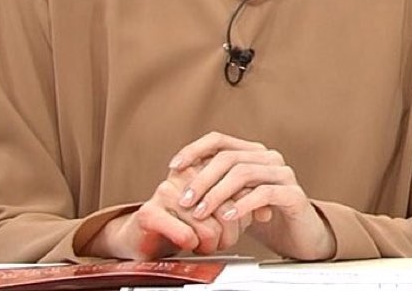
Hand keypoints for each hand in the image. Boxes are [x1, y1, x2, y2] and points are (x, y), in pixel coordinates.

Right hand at [84, 162, 251, 258]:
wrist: (145, 235)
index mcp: (200, 167)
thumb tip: (266, 209)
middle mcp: (183, 175)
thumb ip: (240, 203)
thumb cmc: (184, 221)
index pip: (236, 186)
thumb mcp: (217, 209)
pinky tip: (188, 243)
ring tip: (205, 244)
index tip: (239, 223)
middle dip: (229, 232)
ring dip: (211, 243)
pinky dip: (192, 244)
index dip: (242, 210)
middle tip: (223, 241)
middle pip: (225, 207)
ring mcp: (166, 192)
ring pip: (208, 225)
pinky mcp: (150, 212)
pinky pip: (186, 234)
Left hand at [169, 132, 335, 260]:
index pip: (219, 140)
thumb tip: (177, 179)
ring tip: (201, 212)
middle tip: (184, 200)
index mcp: (252, 152)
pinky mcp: (293, 193)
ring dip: (217, 193)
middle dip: (201, 178)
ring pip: (243, 172)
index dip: (194, 149)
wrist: (298, 237)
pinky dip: (243, 204)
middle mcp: (268, 157)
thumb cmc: (262, 216)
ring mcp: (282, 173)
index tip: (174, 166)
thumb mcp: (233, 198)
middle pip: (228, 157)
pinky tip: (229, 217)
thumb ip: (213, 186)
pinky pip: (265, 193)